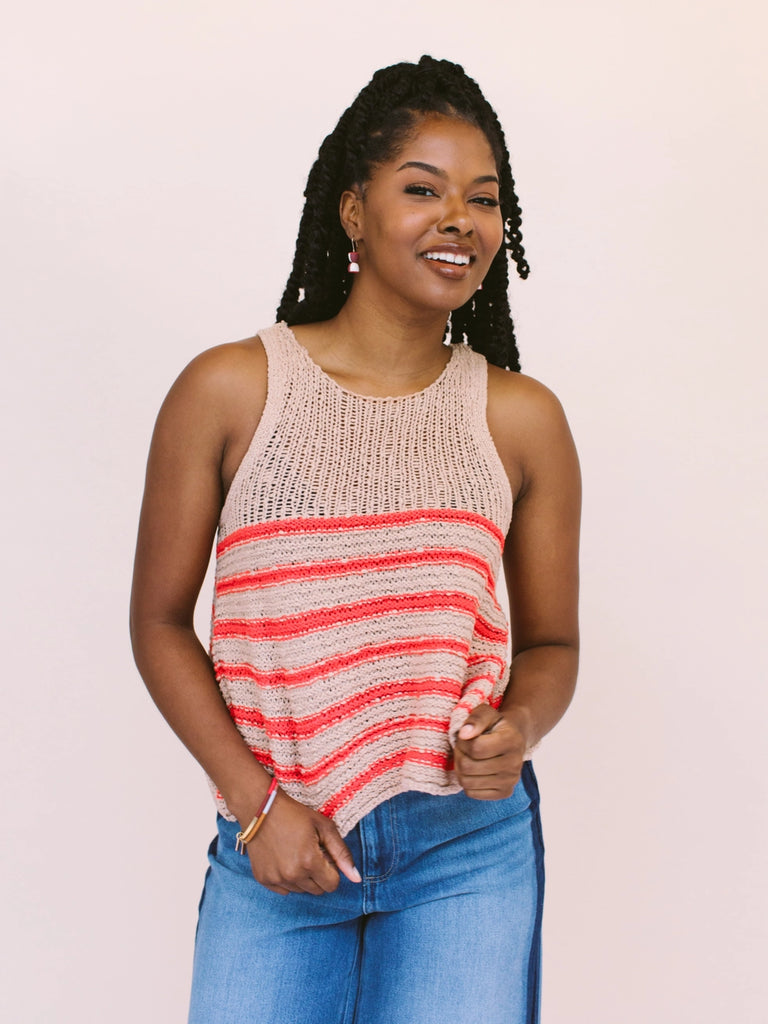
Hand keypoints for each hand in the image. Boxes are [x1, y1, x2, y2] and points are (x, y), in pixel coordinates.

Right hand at [245, 789, 360, 894]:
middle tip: (309, 852)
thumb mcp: (324, 827)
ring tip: (295, 854)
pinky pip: (284, 890)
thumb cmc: (295, 814)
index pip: (332, 885)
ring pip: (301, 891)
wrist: (261, 809)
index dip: (331, 870)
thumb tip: (356, 879)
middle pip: (317, 890)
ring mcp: (276, 879)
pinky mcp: (263, 879)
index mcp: (309, 862)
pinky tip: (283, 859)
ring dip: (303, 877)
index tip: (323, 854)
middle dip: (318, 875)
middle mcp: (292, 875)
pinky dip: (287, 879)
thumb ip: (342, 853)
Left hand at [454, 704, 530, 799]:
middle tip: (463, 748)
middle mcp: (514, 763)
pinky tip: (474, 771)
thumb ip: (475, 719)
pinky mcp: (505, 793)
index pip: (475, 748)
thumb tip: (464, 734)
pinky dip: (467, 782)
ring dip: (460, 769)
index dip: (462, 742)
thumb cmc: (496, 725)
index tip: (464, 736)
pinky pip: (472, 793)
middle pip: (468, 767)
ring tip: (468, 758)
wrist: (514, 739)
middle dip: (459, 755)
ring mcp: (510, 781)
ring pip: (467, 783)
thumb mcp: (486, 713)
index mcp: (512, 741)